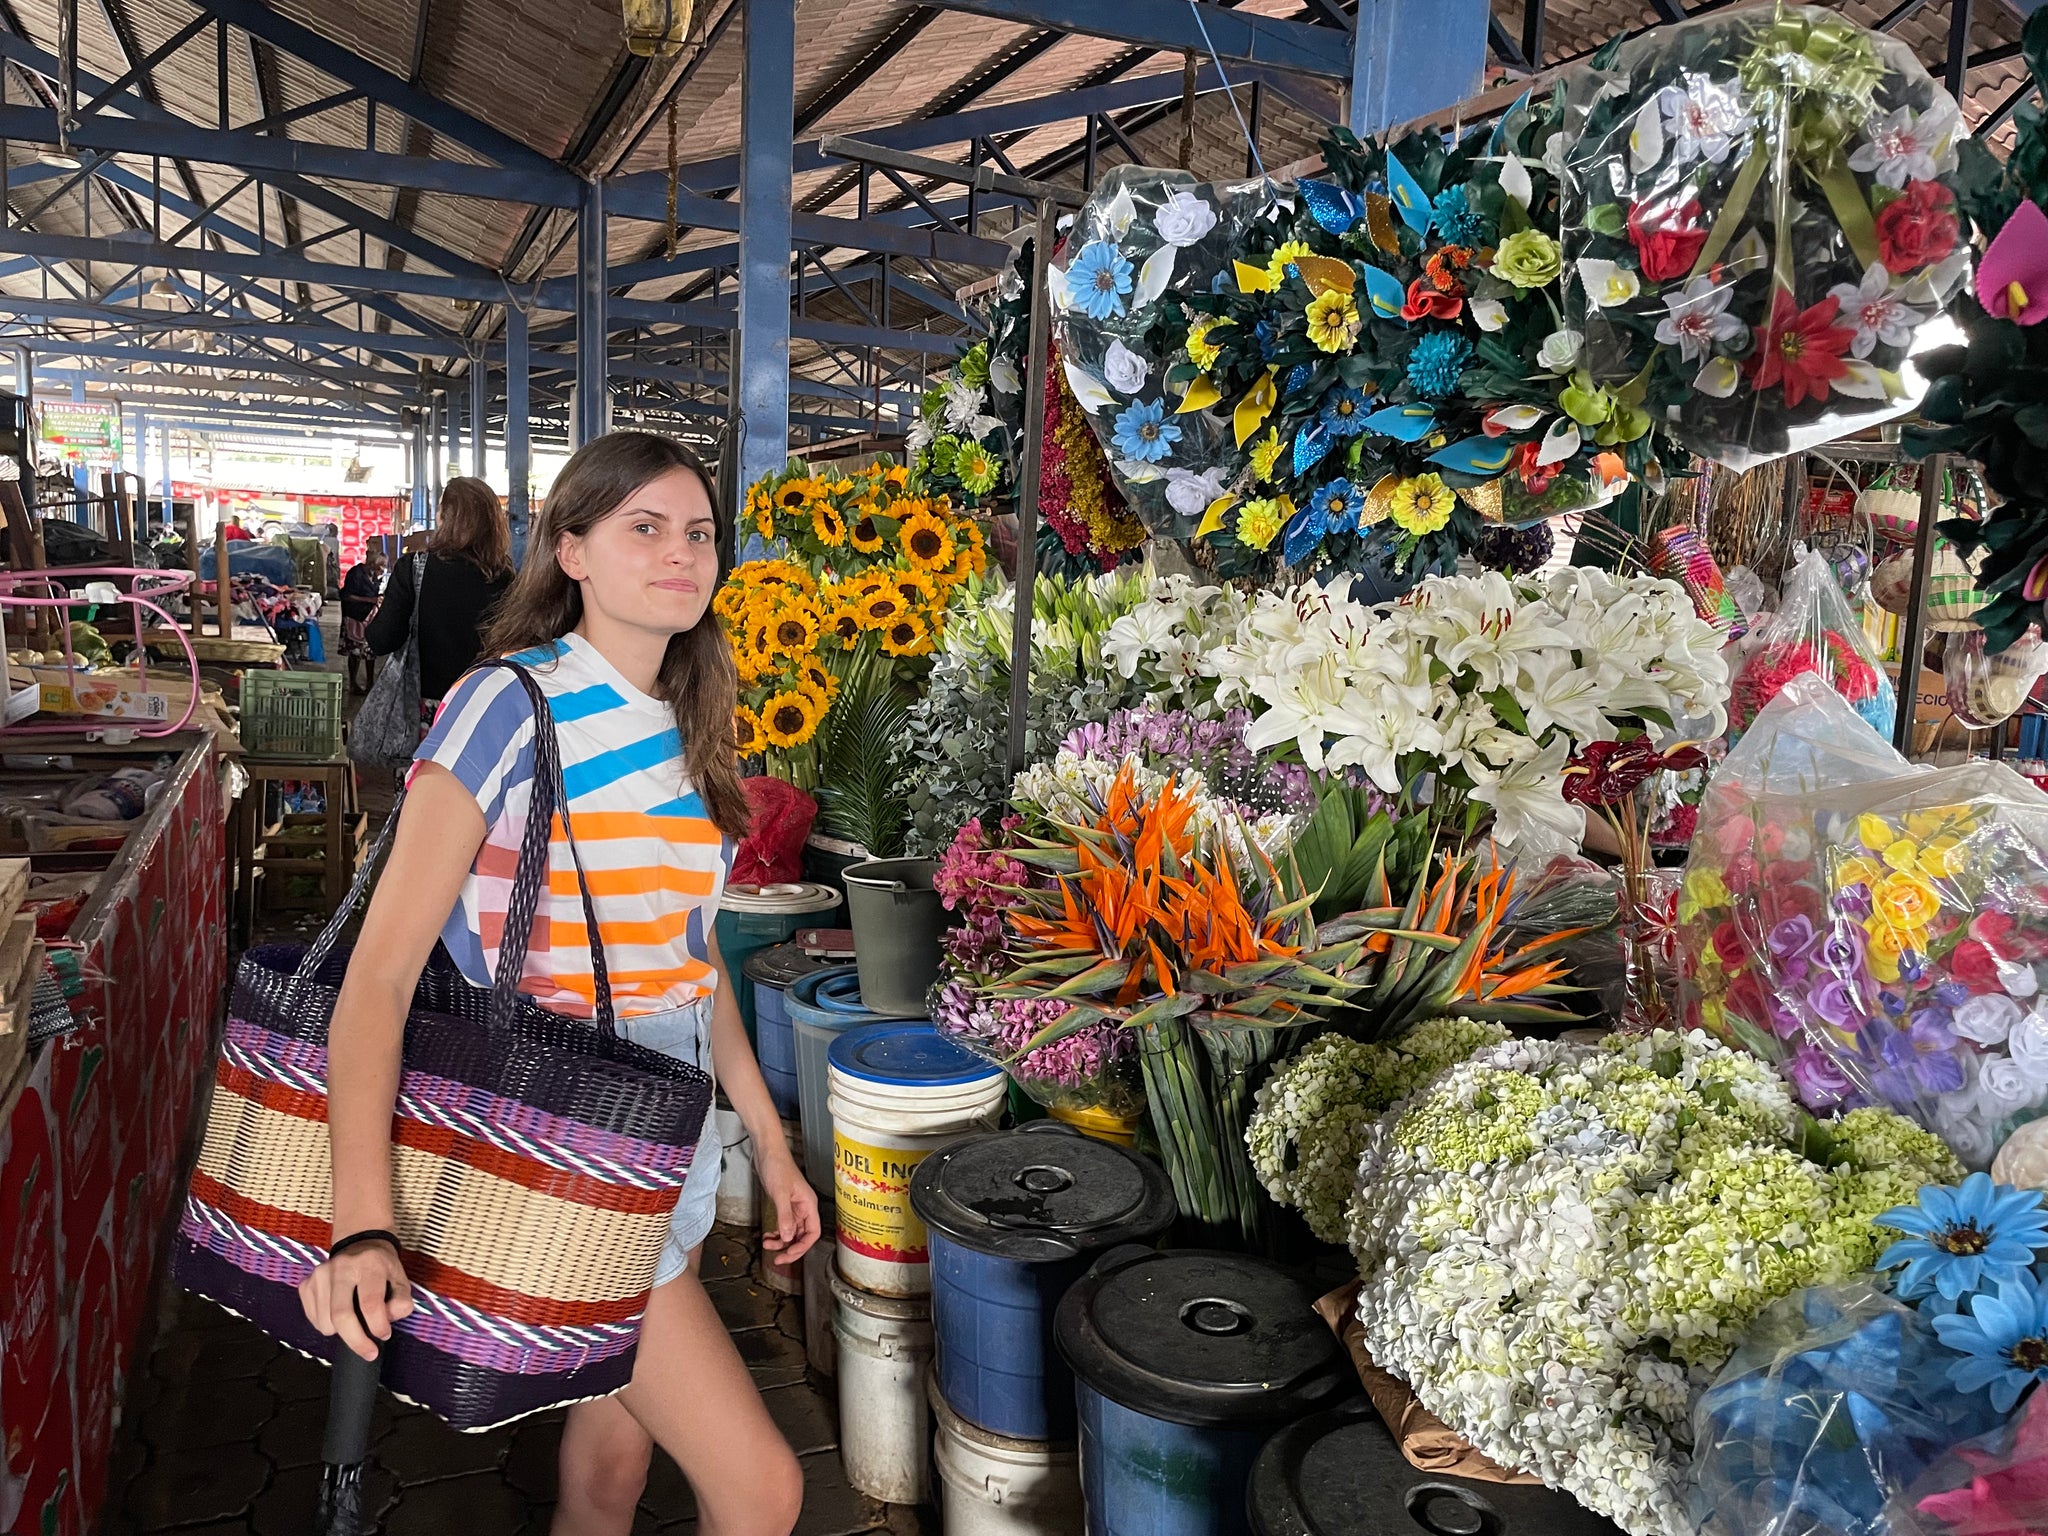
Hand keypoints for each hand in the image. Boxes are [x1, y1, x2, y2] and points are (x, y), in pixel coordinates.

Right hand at [299, 1240, 413, 1361]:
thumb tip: (390, 1318)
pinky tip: (338, 1313)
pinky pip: (314, 1320)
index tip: (384, 1336)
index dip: (377, 1326)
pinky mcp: (305, 1284)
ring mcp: (319, 1275)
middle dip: (356, 1341)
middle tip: (369, 1352)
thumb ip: (401, 1301)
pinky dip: (327, 1326)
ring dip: (342, 1333)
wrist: (359, 1244)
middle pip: (341, 1316)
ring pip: (325, 1322)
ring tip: (355, 1321)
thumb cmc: (382, 1267)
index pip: (369, 1302)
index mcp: (368, 1263)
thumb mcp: (401, 1279)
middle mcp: (340, 1267)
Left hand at [755, 1148, 821, 1266]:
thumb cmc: (777, 1166)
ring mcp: (793, 1206)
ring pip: (791, 1231)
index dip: (802, 1247)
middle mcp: (803, 1207)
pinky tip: (768, 1236)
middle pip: (802, 1236)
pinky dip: (776, 1233)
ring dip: (781, 1242)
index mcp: (808, 1204)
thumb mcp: (780, 1193)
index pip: (812, 1233)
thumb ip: (785, 1216)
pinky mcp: (784, 1204)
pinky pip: (783, 1224)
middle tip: (777, 1259)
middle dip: (790, 1248)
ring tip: (767, 1245)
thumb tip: (788, 1237)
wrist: (767, 1151)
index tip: (789, 1255)